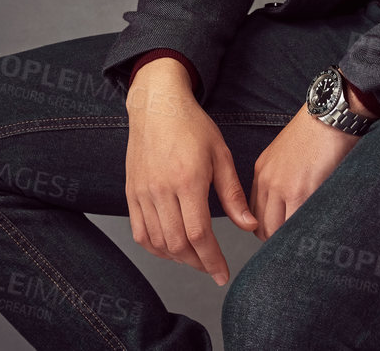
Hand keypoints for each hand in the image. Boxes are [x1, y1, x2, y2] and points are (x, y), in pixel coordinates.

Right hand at [124, 58, 258, 285]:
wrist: (156, 105)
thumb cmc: (192, 126)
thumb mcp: (221, 155)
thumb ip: (232, 194)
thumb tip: (248, 226)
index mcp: (188, 180)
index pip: (199, 234)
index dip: (212, 260)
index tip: (222, 274)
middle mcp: (161, 189)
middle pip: (177, 243)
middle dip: (197, 263)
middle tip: (211, 268)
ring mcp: (142, 192)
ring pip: (157, 241)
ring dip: (177, 258)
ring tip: (194, 258)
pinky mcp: (131, 192)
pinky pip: (139, 231)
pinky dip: (154, 247)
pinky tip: (169, 248)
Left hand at [250, 87, 370, 239]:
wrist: (328, 115)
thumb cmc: (315, 133)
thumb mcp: (286, 155)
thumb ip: (282, 178)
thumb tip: (290, 206)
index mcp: (262, 172)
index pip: (256, 213)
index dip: (269, 228)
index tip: (283, 235)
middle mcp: (267, 182)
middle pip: (263, 227)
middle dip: (277, 240)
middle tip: (296, 245)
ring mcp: (283, 188)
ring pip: (277, 231)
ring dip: (291, 240)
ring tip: (307, 243)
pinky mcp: (303, 192)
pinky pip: (298, 224)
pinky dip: (306, 233)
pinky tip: (317, 233)